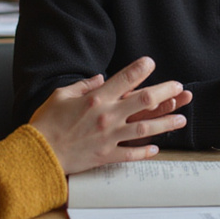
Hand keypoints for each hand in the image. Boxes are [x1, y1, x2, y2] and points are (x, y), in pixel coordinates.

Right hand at [28, 56, 188, 174]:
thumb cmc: (47, 123)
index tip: (151, 63)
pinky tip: (157, 148)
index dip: (140, 69)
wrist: (38, 154)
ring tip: (182, 119)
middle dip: (165, 93)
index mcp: (96, 99)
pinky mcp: (106, 156)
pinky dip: (145, 151)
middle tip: (180, 89)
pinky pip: (131, 154)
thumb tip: (101, 78)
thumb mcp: (61, 95)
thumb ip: (83, 85)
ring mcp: (109, 137)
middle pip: (144, 101)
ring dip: (165, 123)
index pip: (124, 79)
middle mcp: (107, 116)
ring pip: (145, 128)